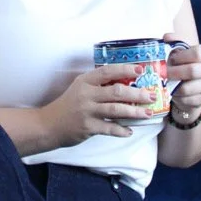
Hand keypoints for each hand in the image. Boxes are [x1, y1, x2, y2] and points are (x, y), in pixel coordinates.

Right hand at [42, 65, 160, 144]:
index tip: (140, 69)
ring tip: (148, 113)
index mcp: (85, 81)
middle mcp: (86, 94)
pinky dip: (121, 130)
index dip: (125, 69)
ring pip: (116, 110)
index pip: (107, 72)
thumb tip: (125, 84)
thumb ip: (98, 85)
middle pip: (116, 92)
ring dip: (134, 112)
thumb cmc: (68, 105)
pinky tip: (130, 130)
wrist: (49, 124)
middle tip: (151, 95)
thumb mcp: (80, 88)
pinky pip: (109, 128)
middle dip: (137, 94)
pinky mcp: (88, 127)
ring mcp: (87, 111)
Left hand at [163, 33, 200, 127]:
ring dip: (173, 86)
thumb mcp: (178, 51)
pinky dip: (176, 97)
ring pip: (187, 88)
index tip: (172, 58)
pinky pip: (186, 100)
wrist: (189, 86)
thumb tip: (166, 37)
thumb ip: (173, 42)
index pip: (198, 53)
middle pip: (193, 71)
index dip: (182, 56)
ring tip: (165, 83)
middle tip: (163, 73)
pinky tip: (172, 92)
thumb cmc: (182, 64)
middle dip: (174, 72)